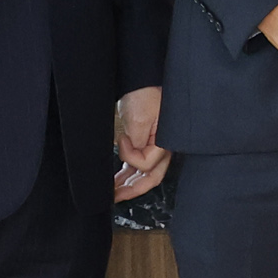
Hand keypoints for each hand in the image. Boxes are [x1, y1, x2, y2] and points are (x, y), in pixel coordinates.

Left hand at [112, 87, 169, 201]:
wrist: (141, 80)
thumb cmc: (145, 95)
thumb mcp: (140, 120)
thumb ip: (137, 144)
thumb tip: (131, 160)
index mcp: (165, 143)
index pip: (148, 166)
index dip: (131, 158)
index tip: (122, 140)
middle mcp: (162, 148)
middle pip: (151, 178)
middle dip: (133, 189)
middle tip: (115, 197)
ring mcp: (154, 146)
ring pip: (143, 173)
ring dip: (128, 183)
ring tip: (112, 192)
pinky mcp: (145, 141)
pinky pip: (137, 163)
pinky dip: (127, 171)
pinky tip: (116, 178)